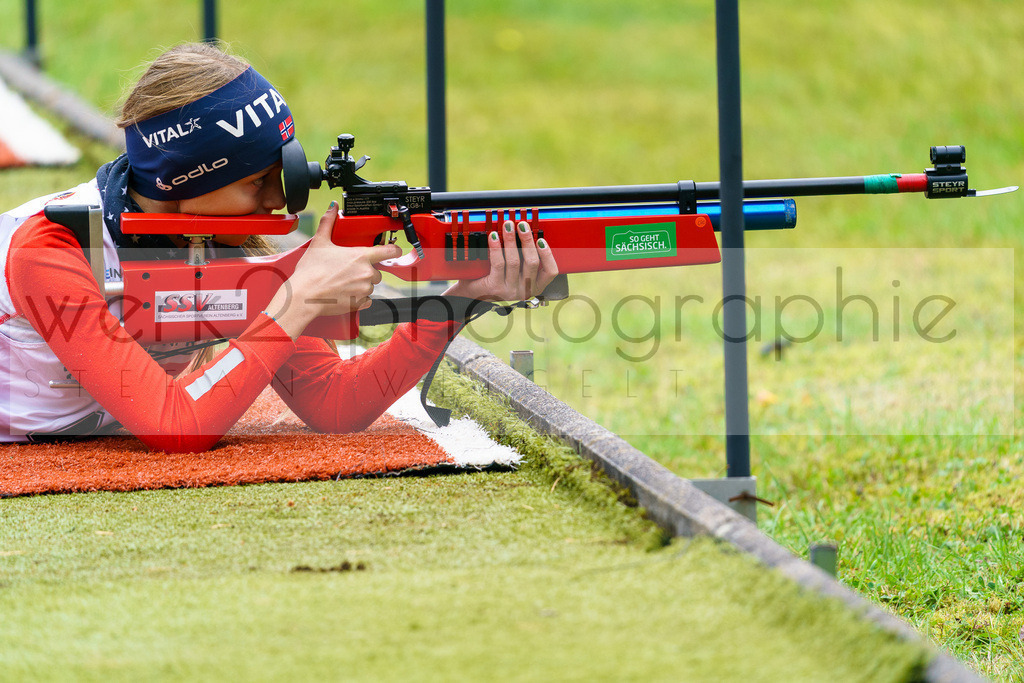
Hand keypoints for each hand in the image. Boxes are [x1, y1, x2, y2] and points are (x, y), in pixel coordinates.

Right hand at [267, 202, 400, 338]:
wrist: (304, 296)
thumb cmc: (311, 271)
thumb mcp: (319, 242)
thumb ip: (328, 222)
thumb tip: (332, 207)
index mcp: (361, 256)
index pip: (389, 251)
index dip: (393, 250)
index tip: (393, 250)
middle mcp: (366, 273)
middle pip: (377, 270)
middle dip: (366, 270)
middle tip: (348, 269)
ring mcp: (364, 289)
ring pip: (370, 285)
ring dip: (361, 284)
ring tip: (343, 281)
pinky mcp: (359, 303)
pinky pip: (366, 300)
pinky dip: (359, 298)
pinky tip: (345, 293)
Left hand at [443, 220, 558, 300]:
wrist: (471, 297)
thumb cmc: (495, 284)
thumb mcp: (515, 277)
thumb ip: (523, 263)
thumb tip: (526, 235)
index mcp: (533, 287)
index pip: (551, 272)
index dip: (548, 254)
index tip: (541, 239)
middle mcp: (524, 291)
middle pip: (532, 262)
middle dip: (527, 240)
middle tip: (522, 225)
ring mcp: (509, 290)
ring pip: (514, 261)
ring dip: (511, 240)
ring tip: (508, 226)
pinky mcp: (495, 287)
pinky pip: (498, 263)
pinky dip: (496, 247)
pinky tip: (493, 236)